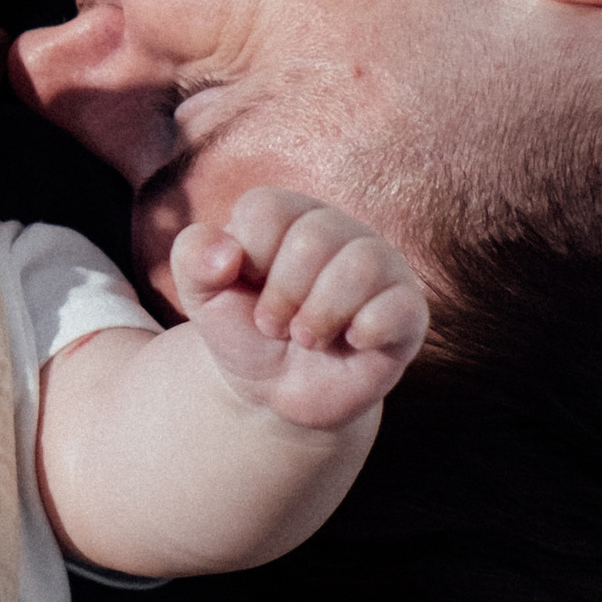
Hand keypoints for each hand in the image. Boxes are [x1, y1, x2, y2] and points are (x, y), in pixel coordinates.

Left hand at [168, 189, 427, 434]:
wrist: (276, 391)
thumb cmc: (243, 328)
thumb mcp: (201, 295)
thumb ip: (193, 257)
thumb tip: (226, 252)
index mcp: (290, 214)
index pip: (268, 210)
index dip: (248, 259)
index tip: (248, 288)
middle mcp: (341, 230)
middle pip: (313, 238)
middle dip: (280, 296)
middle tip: (273, 325)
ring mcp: (381, 268)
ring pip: (361, 264)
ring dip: (318, 315)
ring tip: (305, 338)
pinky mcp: (408, 312)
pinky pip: (399, 306)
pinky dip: (364, 330)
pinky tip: (349, 343)